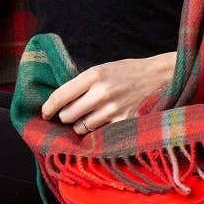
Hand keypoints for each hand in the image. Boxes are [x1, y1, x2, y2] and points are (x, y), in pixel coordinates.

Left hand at [40, 52, 176, 132]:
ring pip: (81, 128)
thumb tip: (58, 99)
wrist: (159, 77)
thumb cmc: (127, 72)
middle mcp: (101, 93)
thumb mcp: (102, 69)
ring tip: (88, 118)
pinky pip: (98, 135)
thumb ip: (82, 82)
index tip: (44, 113)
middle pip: (67, 115)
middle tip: (69, 114)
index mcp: (94, 75)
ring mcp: (113, 110)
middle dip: (65, 117)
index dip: (48, 107)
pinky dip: (96, 132)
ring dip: (80, 125)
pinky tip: (101, 124)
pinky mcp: (124, 122)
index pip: (60, 95)